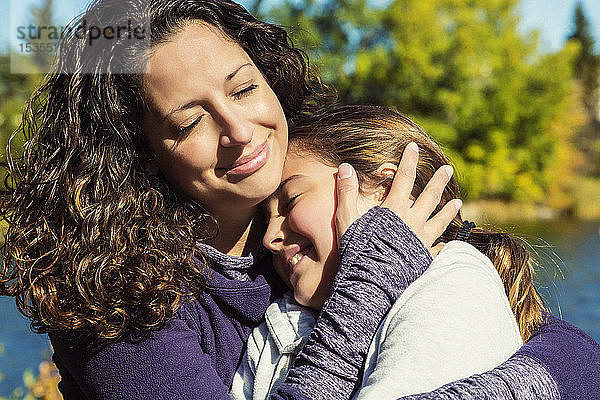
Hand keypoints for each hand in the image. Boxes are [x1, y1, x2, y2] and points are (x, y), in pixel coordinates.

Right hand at [334, 142, 461, 255]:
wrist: (373, 282)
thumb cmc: (358, 250)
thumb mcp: (346, 219)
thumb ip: (346, 193)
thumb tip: (345, 166)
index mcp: (394, 210)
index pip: (404, 178)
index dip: (409, 161)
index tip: (414, 147)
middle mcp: (412, 222)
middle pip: (429, 196)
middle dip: (438, 181)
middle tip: (448, 169)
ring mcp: (421, 240)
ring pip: (440, 221)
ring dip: (448, 210)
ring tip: (458, 201)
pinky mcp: (425, 258)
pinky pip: (438, 249)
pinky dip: (444, 245)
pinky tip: (448, 244)